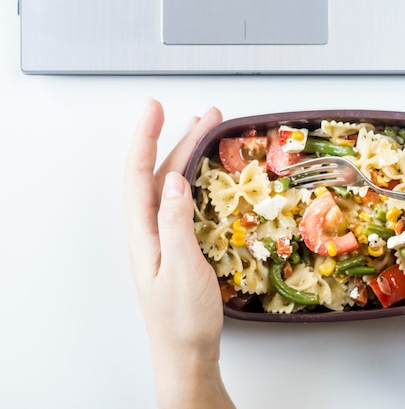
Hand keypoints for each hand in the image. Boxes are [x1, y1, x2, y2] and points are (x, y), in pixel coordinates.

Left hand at [124, 98, 235, 408]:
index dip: (146, 138)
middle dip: (180, 137)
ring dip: (190, 153)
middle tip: (208, 115)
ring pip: (174, 182)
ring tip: (210, 131)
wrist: (188, 351)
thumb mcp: (182, 269)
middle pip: (161, 171)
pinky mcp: (180, 241)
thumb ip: (176, 223)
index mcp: (145, 231)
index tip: (155, 108)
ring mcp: (166, 233)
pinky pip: (186, 198)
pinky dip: (198, 176)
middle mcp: (151, 227)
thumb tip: (176, 180)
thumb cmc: (183, 318)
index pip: (139, 174)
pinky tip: (209, 171)